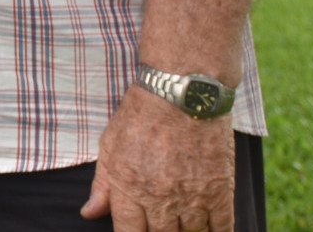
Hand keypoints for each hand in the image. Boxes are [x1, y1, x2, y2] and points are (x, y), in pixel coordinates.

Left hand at [81, 86, 234, 229]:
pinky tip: (210, 229)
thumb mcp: (110, 145)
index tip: (137, 231)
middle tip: (161, 223)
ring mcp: (192, 197)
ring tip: (181, 221)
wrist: (182, 94)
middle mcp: (160, 198)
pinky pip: (223, 228)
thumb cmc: (141, 115)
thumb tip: (89, 214)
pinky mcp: (220, 191)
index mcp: (129, 187)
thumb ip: (102, 184)